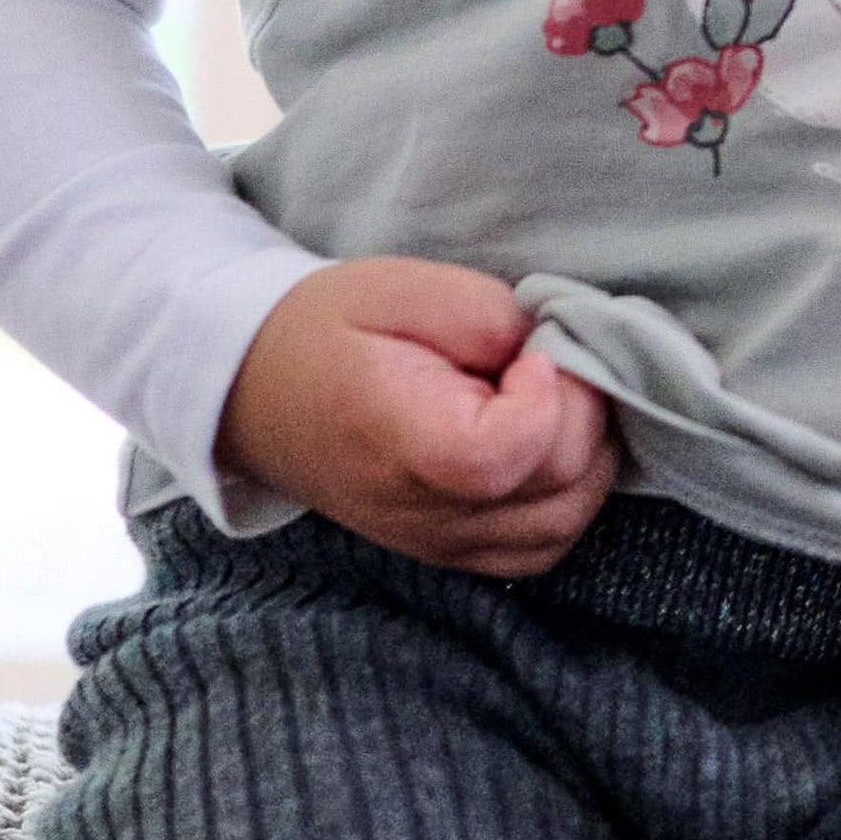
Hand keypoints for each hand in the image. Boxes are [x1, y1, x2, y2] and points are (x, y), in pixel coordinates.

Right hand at [216, 257, 620, 577]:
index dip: (547, 398)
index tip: (531, 355)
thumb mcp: (406, 289)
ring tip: (549, 400)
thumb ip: (493, 320)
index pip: (504, 457)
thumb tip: (558, 358)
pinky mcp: (447, 549)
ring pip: (561, 526)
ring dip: (584, 455)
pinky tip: (547, 441)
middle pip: (553, 489)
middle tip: (544, 366)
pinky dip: (566, 497)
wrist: (255, 389)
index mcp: (397, 441)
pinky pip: (538, 547)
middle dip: (581, 412)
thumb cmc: (330, 329)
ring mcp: (434, 541)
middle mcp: (418, 511)